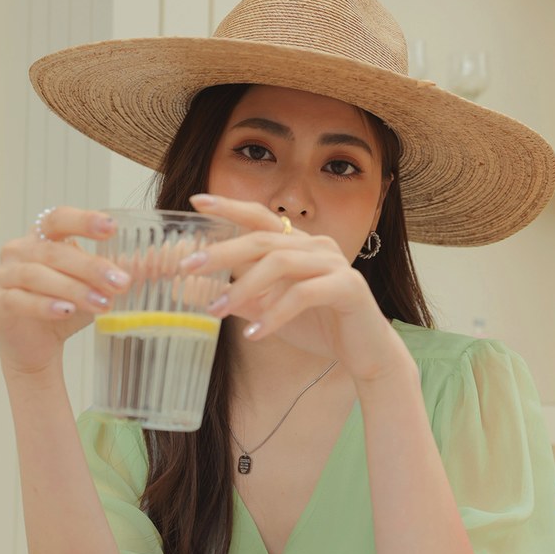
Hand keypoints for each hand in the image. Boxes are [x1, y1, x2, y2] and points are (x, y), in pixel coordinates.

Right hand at [0, 207, 130, 375]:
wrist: (36, 346)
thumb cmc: (66, 308)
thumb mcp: (96, 288)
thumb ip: (120, 273)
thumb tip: (159, 263)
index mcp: (41, 238)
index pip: (59, 219)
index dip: (83, 221)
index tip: (111, 228)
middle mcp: (18, 250)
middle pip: (54, 252)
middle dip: (91, 267)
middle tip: (121, 282)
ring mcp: (3, 275)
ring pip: (38, 276)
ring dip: (73, 289)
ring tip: (103, 304)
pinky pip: (20, 300)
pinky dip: (45, 306)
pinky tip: (67, 312)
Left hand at [186, 194, 406, 382]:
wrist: (366, 353)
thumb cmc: (320, 326)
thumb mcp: (270, 311)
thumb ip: (242, 299)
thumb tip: (198, 294)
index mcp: (300, 245)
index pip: (261, 219)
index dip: (230, 207)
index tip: (196, 201)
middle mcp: (317, 246)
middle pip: (263, 240)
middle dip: (222, 252)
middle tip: (188, 266)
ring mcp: (334, 264)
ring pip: (280, 264)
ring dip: (243, 288)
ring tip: (217, 311)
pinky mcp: (347, 287)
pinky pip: (303, 295)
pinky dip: (274, 315)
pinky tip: (254, 334)